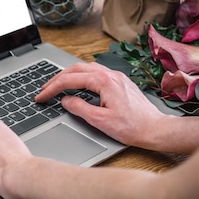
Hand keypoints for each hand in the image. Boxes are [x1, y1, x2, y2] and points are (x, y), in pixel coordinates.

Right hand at [35, 62, 165, 147]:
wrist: (156, 130)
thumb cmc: (132, 127)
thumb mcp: (100, 120)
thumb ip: (79, 108)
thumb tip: (65, 101)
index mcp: (104, 81)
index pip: (70, 80)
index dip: (52, 88)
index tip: (41, 96)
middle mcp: (110, 74)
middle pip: (76, 69)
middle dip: (57, 78)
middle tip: (45, 89)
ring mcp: (116, 77)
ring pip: (86, 69)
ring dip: (70, 76)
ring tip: (58, 86)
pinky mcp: (120, 82)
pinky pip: (96, 73)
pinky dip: (82, 77)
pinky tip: (78, 85)